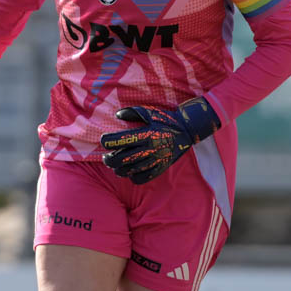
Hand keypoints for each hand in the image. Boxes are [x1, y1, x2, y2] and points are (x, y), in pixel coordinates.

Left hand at [100, 97, 220, 184]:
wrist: (187, 131)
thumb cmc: (165, 120)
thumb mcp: (149, 112)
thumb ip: (132, 112)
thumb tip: (117, 115)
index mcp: (146, 134)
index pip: (120, 140)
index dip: (107, 141)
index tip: (103, 140)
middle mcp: (150, 149)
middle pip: (121, 159)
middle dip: (109, 159)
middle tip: (105, 157)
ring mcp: (155, 160)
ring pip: (129, 171)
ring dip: (118, 169)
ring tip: (115, 165)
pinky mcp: (160, 168)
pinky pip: (141, 178)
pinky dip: (132, 177)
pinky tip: (129, 171)